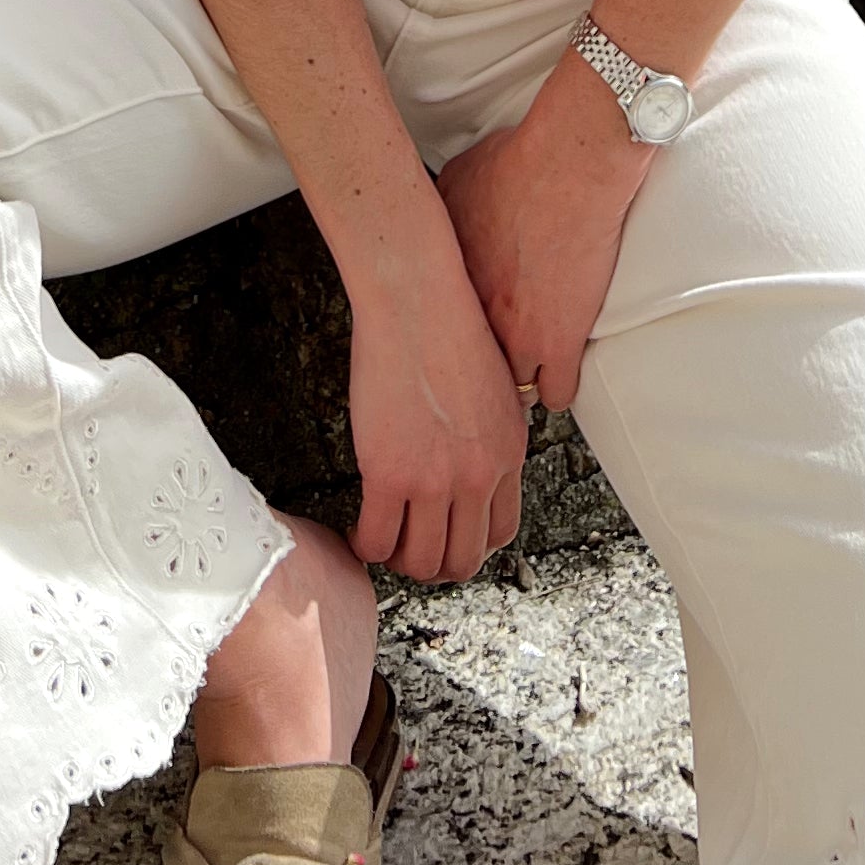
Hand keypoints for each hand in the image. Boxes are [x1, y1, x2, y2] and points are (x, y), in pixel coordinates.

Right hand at [343, 231, 529, 584]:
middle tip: (410, 550)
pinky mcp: (390, 474)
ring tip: (382, 542)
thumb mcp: (496, 385)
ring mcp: (436, 480)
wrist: (417, 299)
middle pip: (462, 558)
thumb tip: (476, 452)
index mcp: (508, 454)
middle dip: (436, 565)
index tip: (447, 537)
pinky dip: (365, 546)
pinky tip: (356, 531)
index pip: (500, 532)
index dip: (470, 545)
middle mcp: (479, 476)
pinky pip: (377, 539)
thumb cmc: (447, 324)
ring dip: (399, 561)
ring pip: (421, 561)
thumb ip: (491, 431)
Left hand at [437, 54, 652, 417]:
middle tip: (493, 359)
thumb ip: (446, 210)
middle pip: (472, 368)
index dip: (455, 334)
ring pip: (514, 391)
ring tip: (528, 371)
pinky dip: (560, 387)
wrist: (568, 167)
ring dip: (521, 380)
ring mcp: (519, 335)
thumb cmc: (520, 163)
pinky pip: (557, 395)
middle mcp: (477, 316)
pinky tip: (561, 375)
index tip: (462, 334)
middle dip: (483, 365)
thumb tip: (442, 215)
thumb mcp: (458, 179)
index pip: (437, 333)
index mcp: (449, 281)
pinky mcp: (561, 342)